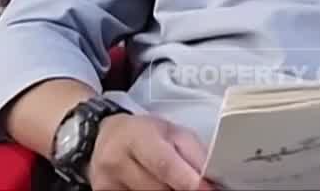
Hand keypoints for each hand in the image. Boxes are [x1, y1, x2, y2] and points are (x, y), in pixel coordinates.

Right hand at [87, 114, 214, 190]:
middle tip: (192, 186)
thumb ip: (195, 155)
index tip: (208, 190)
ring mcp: (107, 182)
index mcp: (137, 137)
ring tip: (170, 183)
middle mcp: (116, 161)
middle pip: (158, 189)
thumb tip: (212, 182)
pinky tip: (155, 187)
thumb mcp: (174, 134)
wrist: (107, 137)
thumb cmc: (146, 134)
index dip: (188, 181)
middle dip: (180, 190)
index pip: (165, 165)